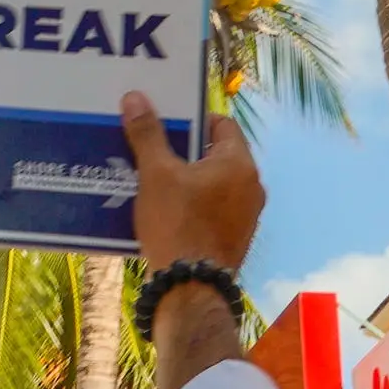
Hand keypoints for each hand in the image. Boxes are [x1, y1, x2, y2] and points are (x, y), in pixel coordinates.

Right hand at [121, 92, 262, 271]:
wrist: (191, 290)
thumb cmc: (177, 225)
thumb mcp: (156, 175)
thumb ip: (147, 134)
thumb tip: (136, 98)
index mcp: (239, 164)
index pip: (221, 123)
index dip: (193, 119)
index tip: (166, 125)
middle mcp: (252, 187)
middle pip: (216, 154)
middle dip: (185, 150)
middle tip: (154, 150)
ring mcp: (247, 216)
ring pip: (214, 184)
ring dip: (188, 179)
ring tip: (154, 181)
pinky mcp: (236, 238)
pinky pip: (214, 209)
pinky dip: (194, 204)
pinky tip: (165, 211)